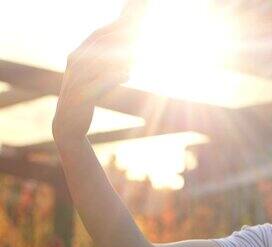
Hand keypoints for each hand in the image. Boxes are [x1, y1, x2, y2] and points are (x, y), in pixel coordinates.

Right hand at [52, 1, 145, 142]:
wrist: (68, 125)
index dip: (111, 34)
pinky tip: (129, 73)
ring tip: (135, 55)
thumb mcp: (91, 82)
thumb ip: (104, 70)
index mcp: (75, 61)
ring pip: (98, 65)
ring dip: (117, 59)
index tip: (129, 30)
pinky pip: (100, 83)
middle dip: (115, 43)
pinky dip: (114, 77)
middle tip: (135, 38)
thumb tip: (126, 63)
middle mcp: (74, 69)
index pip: (93, 41)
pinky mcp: (83, 96)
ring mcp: (77, 82)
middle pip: (97, 50)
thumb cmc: (82, 102)